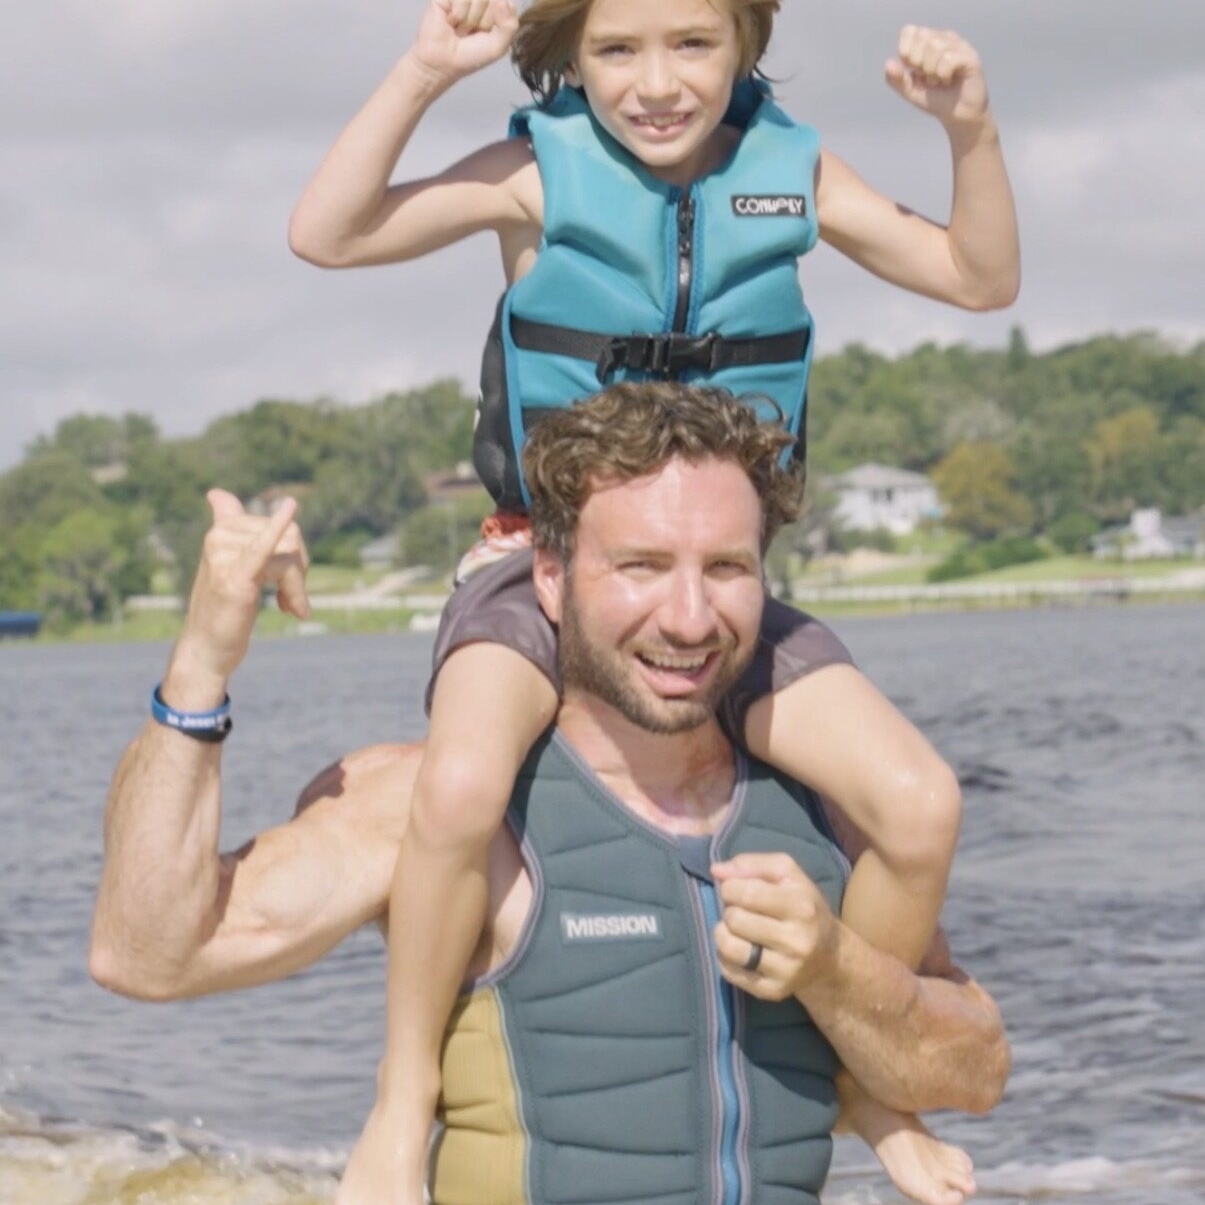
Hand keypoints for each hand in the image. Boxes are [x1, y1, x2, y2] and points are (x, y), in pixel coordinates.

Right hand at [173, 489, 309, 685]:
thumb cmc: (222, 610)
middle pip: (291, 540)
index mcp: (221, 530)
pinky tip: (290, 509)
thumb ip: (225, 525)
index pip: (280, 527)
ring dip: (297, 588)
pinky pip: (265, 549)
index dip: (293, 554)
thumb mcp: (227, 565)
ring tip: (291, 609)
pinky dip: (278, 529)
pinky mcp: (234, 576)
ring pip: (288, 557)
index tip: (285, 583)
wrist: (206, 650)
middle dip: (299, 573)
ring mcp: (223, 554)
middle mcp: (218, 536)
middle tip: (292, 601)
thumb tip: (215, 493)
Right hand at [408, 0, 518, 86]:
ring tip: (460, 29)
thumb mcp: (498, 46)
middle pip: (494, 0)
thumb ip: (510, 25)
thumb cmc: (470, 55)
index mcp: (496, 7)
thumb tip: (504, 1)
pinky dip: (458, 16)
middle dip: (484, 22)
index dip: (499, 22)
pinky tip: (450, 22)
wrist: (443, 62)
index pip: (507, 4)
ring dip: (470, 21)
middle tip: (472, 33)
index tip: (487, 34)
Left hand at [710, 852, 835, 1001]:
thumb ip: (752, 864)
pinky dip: (725, 957)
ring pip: (729, 947)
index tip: (734, 889)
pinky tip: (740, 948)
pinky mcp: (773, 991)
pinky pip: (729, 972)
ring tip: (734, 929)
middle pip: (735, 919)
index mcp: (801, 907)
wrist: (829, 957)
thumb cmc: (803, 906)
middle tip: (739, 910)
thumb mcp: (787, 874)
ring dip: (722, 933)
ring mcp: (785, 970)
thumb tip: (716, 870)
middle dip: (729, 909)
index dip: (729, 887)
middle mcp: (796, 941)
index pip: (746, 893)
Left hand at [884, 27, 990, 132]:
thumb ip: (896, 79)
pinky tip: (950, 80)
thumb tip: (888, 63)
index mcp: (927, 42)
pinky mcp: (969, 55)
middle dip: (918, 63)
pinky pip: (948, 59)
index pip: (909, 31)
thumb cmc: (934, 99)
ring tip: (940, 81)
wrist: (956, 115)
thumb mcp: (910, 91)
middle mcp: (943, 38)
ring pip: (934, 46)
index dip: (906, 52)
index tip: (913, 70)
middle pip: (921, 36)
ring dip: (932, 72)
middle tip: (929, 77)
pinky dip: (943, 75)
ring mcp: (958, 45)